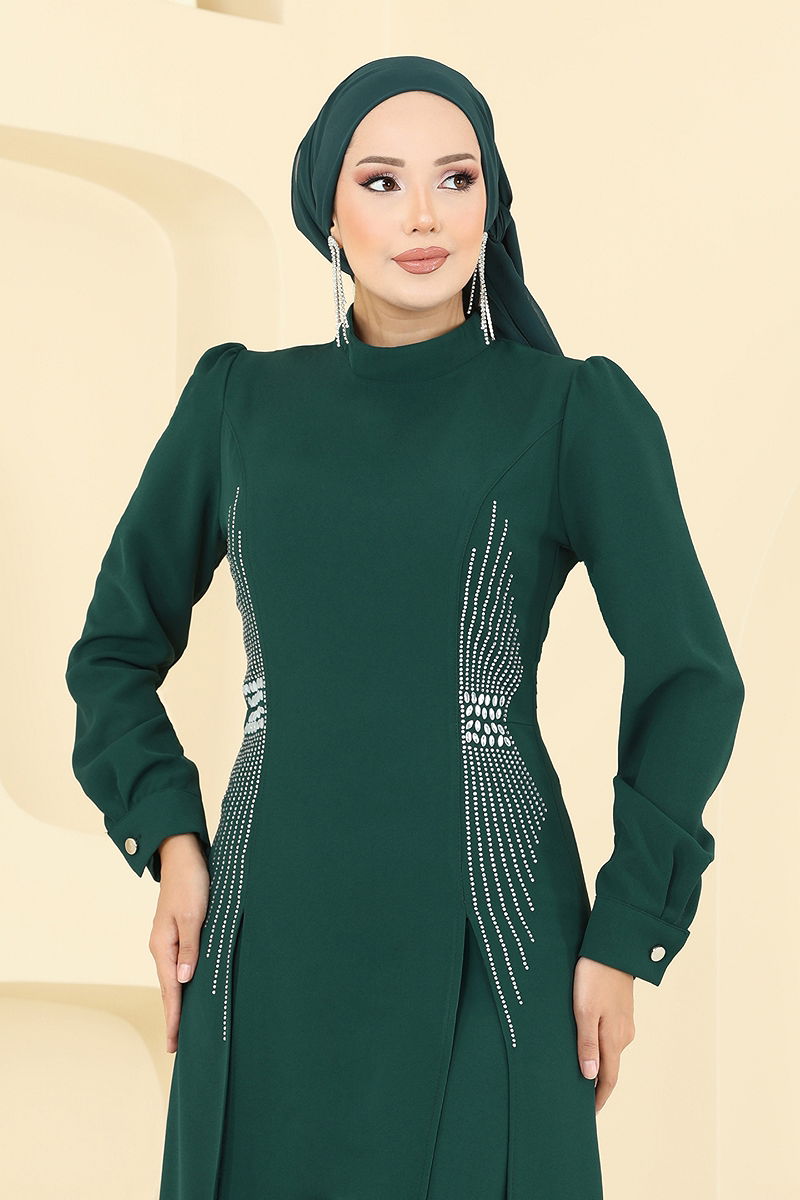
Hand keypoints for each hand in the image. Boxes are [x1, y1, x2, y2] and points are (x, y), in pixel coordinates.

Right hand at [149, 834, 209, 1053]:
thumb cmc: (191, 882)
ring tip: (184, 1026)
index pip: (170, 990)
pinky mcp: (179, 931)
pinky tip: (190, 990)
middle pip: (169, 988)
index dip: (173, 1018)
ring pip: (175, 977)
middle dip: (174, 1016)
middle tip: (177, 1047)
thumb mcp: (193, 915)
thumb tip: (183, 981)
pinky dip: (184, 982)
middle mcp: (162, 946)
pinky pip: (181, 964)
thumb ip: (190, 949)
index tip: (173, 1045)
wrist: (183, 854)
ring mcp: (169, 939)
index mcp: (163, 945)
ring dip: (179, 1001)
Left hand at [573, 955, 635, 1112]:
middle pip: (611, 1067)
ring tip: (580, 1073)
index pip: (608, 1079)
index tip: (588, 1115)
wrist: (613, 947)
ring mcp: (624, 1022)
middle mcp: (624, 1035)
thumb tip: (590, 1077)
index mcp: (615, 1039)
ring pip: (611, 1051)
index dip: (599, 1099)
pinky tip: (588, 1044)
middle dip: (597, 1085)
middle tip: (579, 1099)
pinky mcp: (621, 1010)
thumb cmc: (594, 976)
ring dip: (598, 1064)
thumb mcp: (584, 1011)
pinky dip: (600, 1047)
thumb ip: (587, 1044)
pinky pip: (611, 1036)